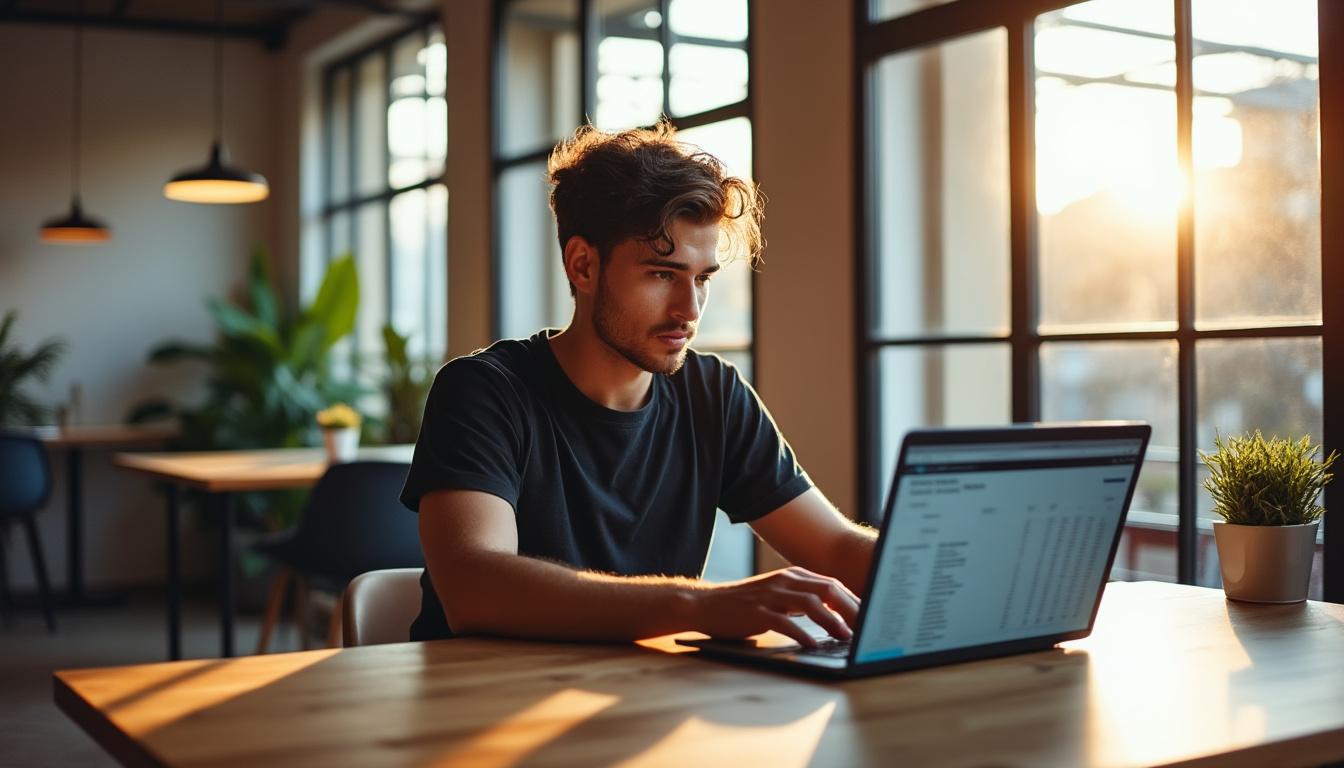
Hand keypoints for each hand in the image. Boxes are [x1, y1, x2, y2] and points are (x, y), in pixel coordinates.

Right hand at [690, 567, 860, 647]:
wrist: (707, 604)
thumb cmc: (746, 605)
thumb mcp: (778, 596)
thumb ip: (802, 601)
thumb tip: (836, 617)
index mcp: (793, 575)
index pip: (833, 585)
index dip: (854, 602)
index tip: (870, 618)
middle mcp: (785, 580)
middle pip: (828, 590)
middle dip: (852, 609)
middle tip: (867, 628)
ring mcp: (771, 594)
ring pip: (811, 604)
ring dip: (833, 621)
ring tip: (846, 637)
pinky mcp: (758, 611)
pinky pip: (786, 622)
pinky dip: (803, 633)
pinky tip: (813, 645)